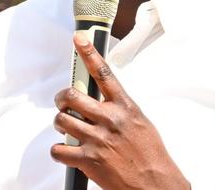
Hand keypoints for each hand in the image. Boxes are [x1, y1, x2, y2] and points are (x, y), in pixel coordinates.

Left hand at [50, 35, 189, 189]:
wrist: (155, 184)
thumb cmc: (150, 154)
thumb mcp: (140, 122)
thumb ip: (120, 108)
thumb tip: (102, 100)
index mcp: (125, 107)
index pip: (104, 73)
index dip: (89, 53)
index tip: (79, 39)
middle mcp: (110, 119)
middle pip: (72, 95)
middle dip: (61, 98)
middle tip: (63, 103)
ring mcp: (97, 139)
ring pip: (62, 120)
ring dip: (60, 124)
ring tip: (68, 129)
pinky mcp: (88, 160)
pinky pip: (58, 149)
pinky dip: (59, 151)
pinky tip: (67, 152)